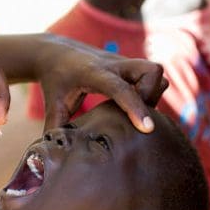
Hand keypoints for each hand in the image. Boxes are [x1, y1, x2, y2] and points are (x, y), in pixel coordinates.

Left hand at [35, 36, 167, 132]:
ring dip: (153, 94)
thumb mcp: (53, 105)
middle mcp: (114, 65)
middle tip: (137, 115)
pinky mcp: (130, 66)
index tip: (148, 129)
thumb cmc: (55, 82)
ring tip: (135, 112)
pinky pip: (152, 77)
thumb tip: (57, 157)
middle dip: (152, 95)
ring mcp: (124, 63)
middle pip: (151, 71)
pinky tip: (134, 106)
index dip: (135, 107)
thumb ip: (57, 129)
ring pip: (156, 72)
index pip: (119, 88)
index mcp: (93, 73)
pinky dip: (150, 92)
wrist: (56, 53)